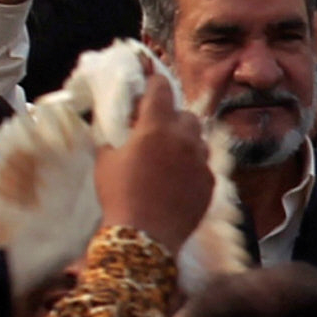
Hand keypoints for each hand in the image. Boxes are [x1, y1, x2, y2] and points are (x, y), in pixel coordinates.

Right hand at [97, 67, 216, 249]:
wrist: (145, 235)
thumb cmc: (119, 194)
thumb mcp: (106, 159)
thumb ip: (115, 136)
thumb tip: (118, 127)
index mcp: (156, 127)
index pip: (161, 90)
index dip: (155, 82)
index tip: (152, 81)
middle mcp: (185, 139)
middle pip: (186, 115)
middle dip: (173, 116)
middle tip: (157, 128)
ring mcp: (202, 162)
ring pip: (199, 140)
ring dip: (186, 141)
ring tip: (169, 154)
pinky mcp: (210, 183)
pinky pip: (204, 165)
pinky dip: (193, 165)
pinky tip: (178, 178)